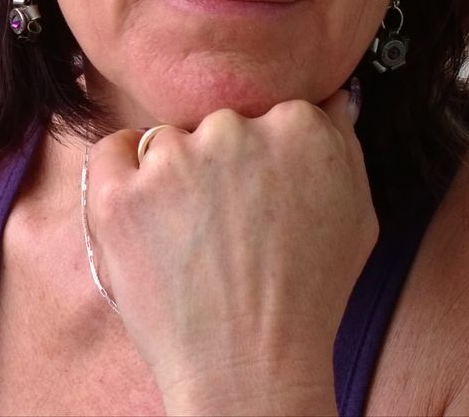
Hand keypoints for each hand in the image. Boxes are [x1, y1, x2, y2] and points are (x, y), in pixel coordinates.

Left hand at [85, 86, 377, 414]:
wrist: (252, 370)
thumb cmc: (310, 298)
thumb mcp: (357, 214)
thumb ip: (343, 141)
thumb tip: (332, 99)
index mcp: (298, 125)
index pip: (268, 112)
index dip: (262, 157)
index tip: (262, 196)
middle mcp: (234, 129)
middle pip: (217, 124)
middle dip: (219, 163)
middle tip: (227, 224)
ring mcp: (173, 160)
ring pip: (166, 140)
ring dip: (173, 174)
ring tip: (191, 238)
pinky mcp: (120, 194)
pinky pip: (111, 151)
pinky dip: (120, 172)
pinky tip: (144, 211)